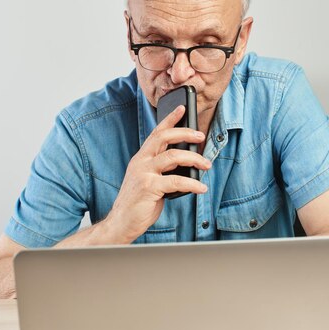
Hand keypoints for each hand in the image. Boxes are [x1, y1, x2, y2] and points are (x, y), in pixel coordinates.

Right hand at [106, 105, 210, 242]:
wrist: (121, 222)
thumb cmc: (139, 202)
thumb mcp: (149, 180)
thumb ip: (163, 169)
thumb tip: (187, 164)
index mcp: (141, 158)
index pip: (156, 132)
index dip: (169, 119)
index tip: (182, 108)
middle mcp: (141, 161)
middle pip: (164, 138)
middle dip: (185, 133)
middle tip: (201, 136)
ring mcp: (144, 173)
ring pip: (173, 156)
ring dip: (194, 158)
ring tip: (206, 165)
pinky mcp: (149, 187)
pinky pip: (177, 181)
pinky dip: (193, 183)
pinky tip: (201, 187)